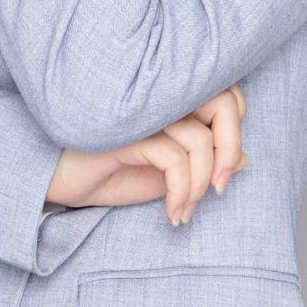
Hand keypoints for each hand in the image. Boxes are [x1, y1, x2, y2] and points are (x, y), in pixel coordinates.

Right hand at [45, 86, 248, 227]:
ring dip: (201, 186)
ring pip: (201, 140)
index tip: (226, 170)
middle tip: (222, 190)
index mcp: (171, 98)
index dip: (235, 131)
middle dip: (231, 151)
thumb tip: (247, 158)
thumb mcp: (168, 173)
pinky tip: (172, 212)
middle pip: (223, 104)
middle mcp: (160, 98)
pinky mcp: (127, 133)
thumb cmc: (110, 173)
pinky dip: (182, 192)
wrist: (59, 182)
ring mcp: (143, 113)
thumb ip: (205, 161)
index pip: (227, 94)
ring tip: (185, 210)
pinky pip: (175, 160)